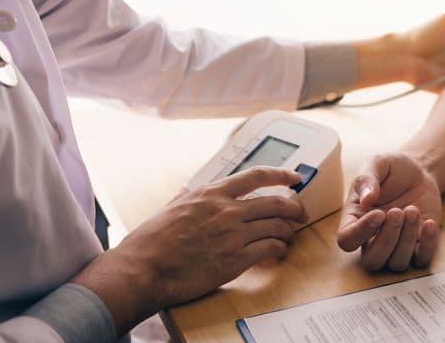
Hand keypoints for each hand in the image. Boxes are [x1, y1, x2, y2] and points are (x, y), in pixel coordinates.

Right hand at [71, 167, 306, 334]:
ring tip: (290, 235)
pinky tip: (279, 252)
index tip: (295, 177)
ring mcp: (232, 234)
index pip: (256, 176)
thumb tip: (189, 189)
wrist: (144, 269)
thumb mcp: (171, 206)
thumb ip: (187, 196)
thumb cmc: (151, 241)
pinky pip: (270, 249)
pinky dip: (280, 249)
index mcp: (211, 194)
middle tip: (300, 213)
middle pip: (275, 202)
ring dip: (289, 231)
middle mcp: (226, 210)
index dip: (281, 175)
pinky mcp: (235, 259)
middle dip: (294, 208)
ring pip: (277, 226)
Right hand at [337, 152, 441, 270]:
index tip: (379, 214)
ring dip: (407, 239)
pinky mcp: (418, 245)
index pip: (347, 240)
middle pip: (372, 260)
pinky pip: (421, 260)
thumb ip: (367, 178)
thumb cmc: (392, 169)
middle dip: (386, 240)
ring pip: (397, 263)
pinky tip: (428, 223)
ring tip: (413, 210)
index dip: (360, 233)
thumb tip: (366, 199)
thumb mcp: (377, 163)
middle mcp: (372, 237)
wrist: (419, 171)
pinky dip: (427, 245)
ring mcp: (396, 244)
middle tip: (398, 212)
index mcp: (355, 218)